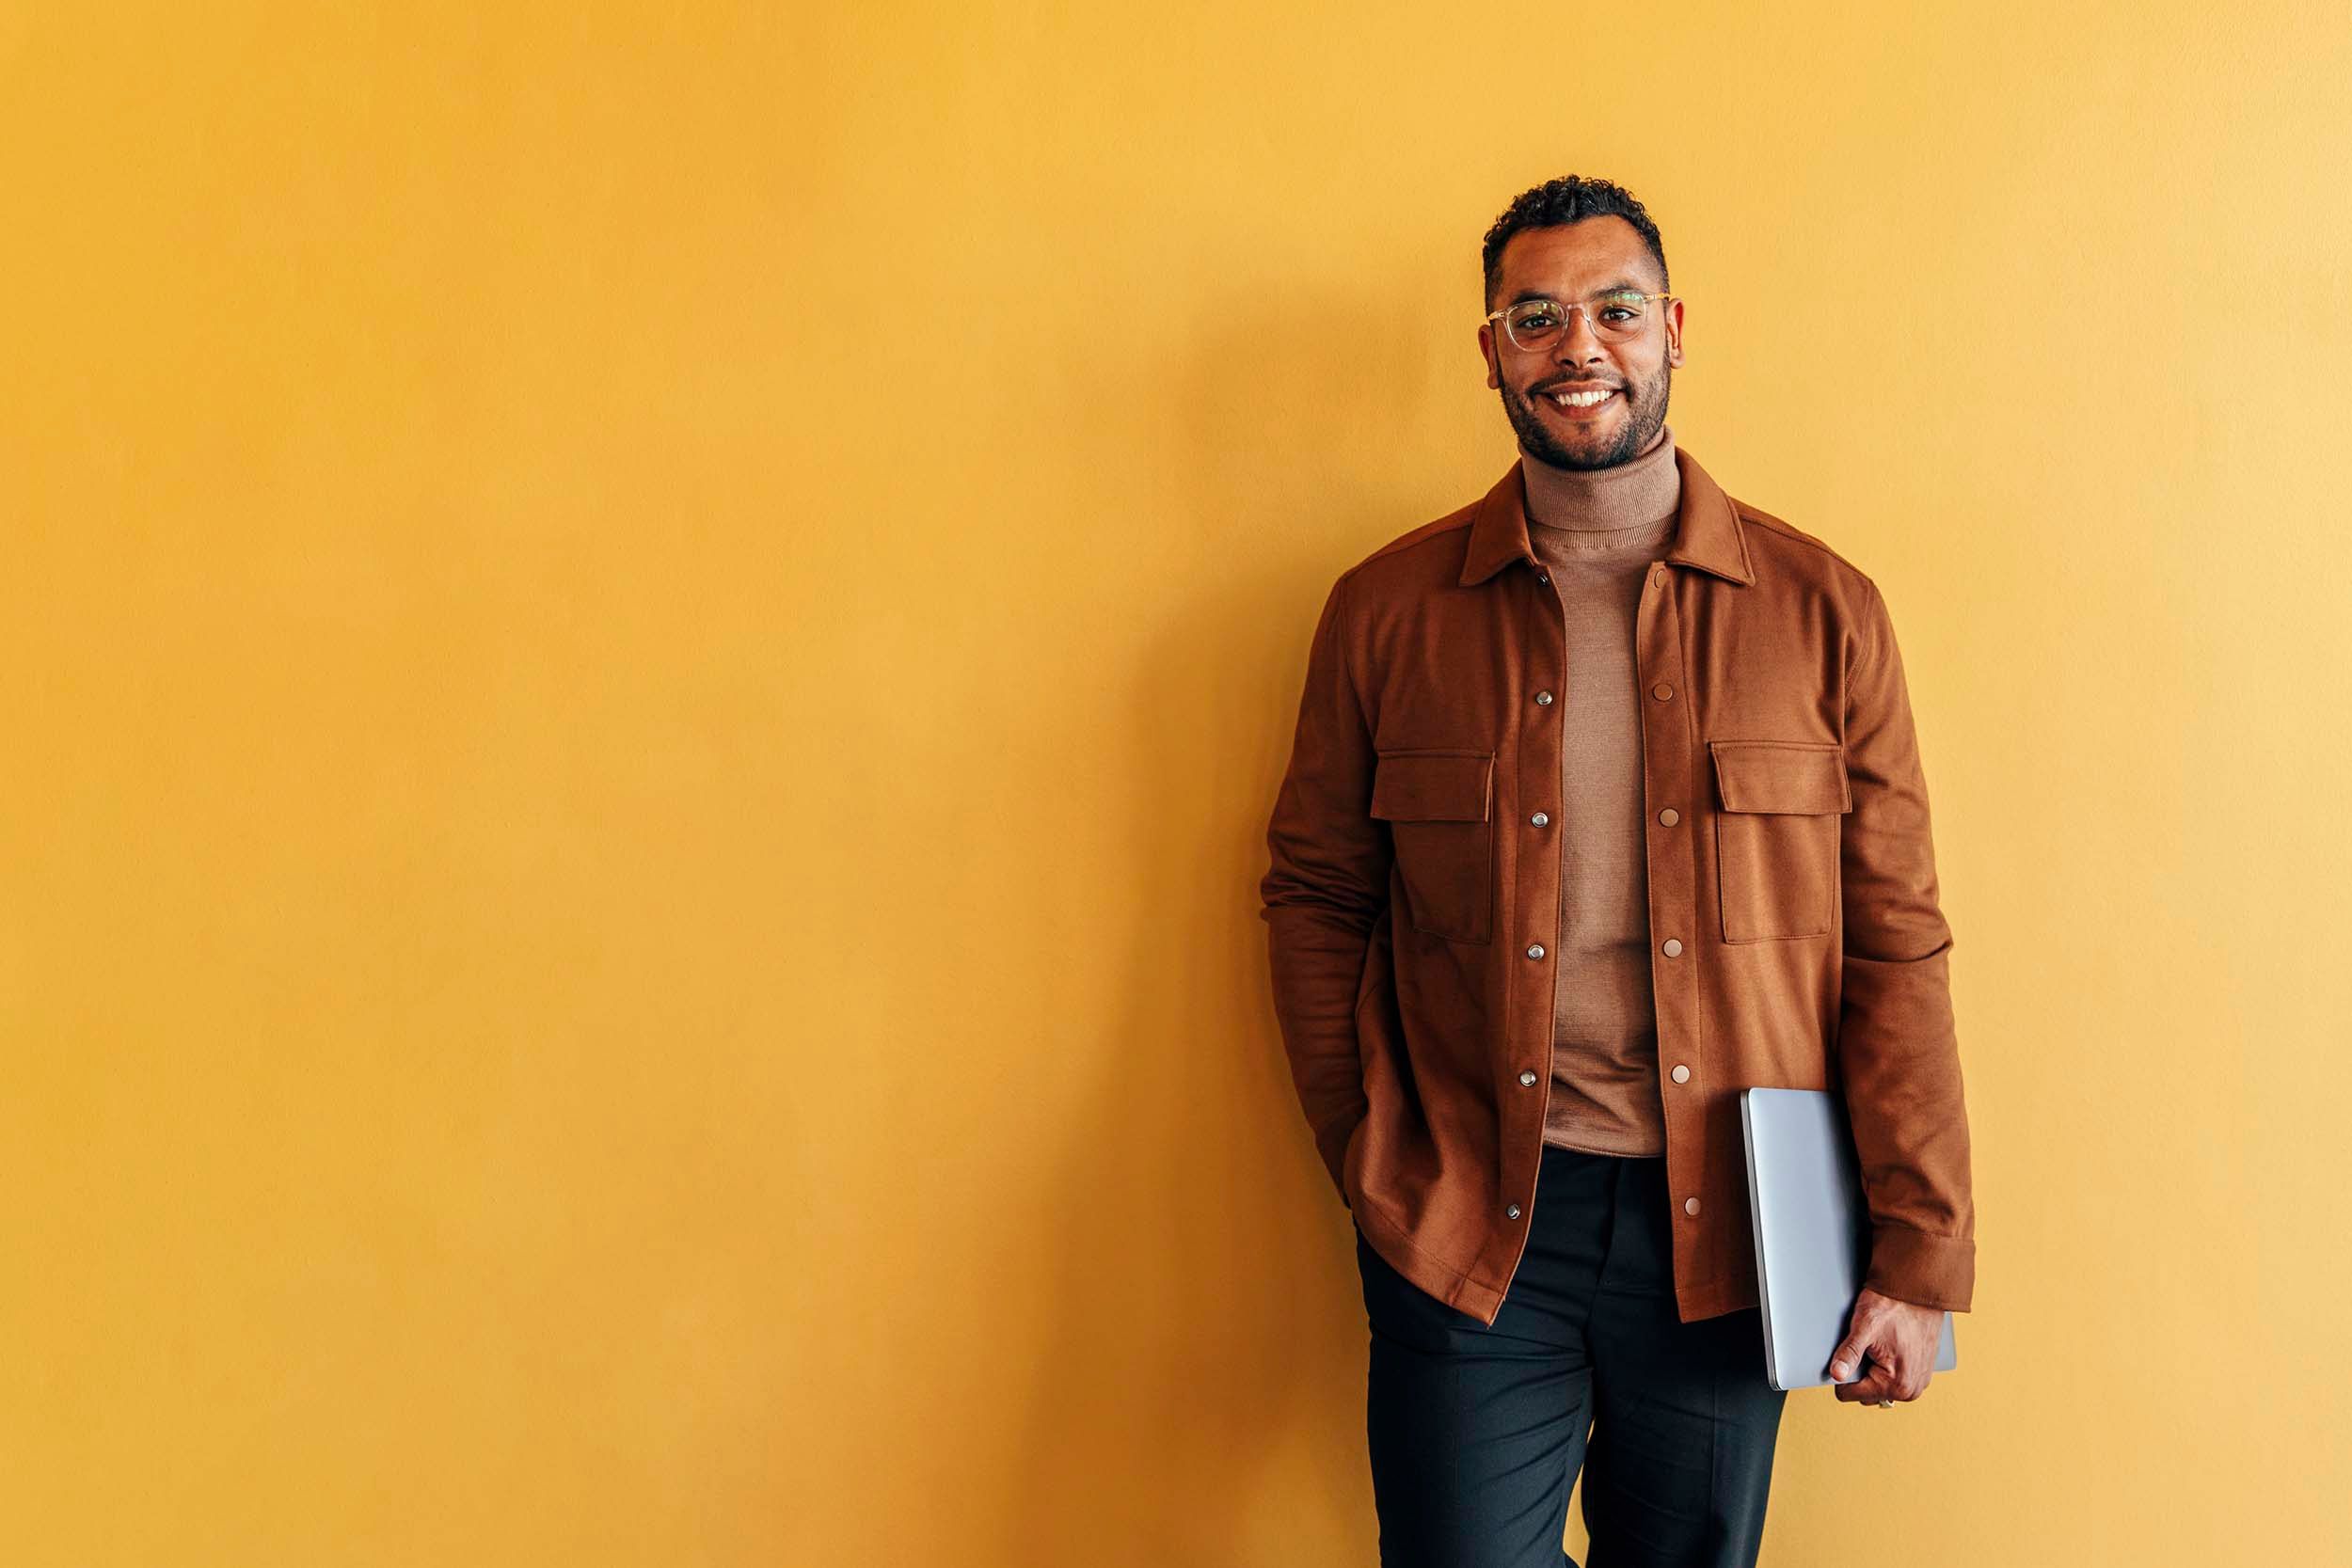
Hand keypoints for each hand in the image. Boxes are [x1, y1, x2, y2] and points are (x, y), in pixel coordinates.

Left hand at [1828, 1286, 1943, 1405]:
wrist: (1918, 1290)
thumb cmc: (1893, 1306)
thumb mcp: (1864, 1328)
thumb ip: (1849, 1354)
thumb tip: (1836, 1374)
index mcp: (1897, 1385)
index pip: (1849, 1394)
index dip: (1842, 1373)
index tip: (1847, 1355)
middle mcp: (1911, 1390)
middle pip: (1865, 1392)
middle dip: (1859, 1372)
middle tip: (1865, 1346)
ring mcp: (1918, 1382)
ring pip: (1879, 1385)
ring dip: (1874, 1369)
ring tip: (1878, 1344)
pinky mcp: (1922, 1371)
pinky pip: (1894, 1377)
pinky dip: (1888, 1365)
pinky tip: (1889, 1345)